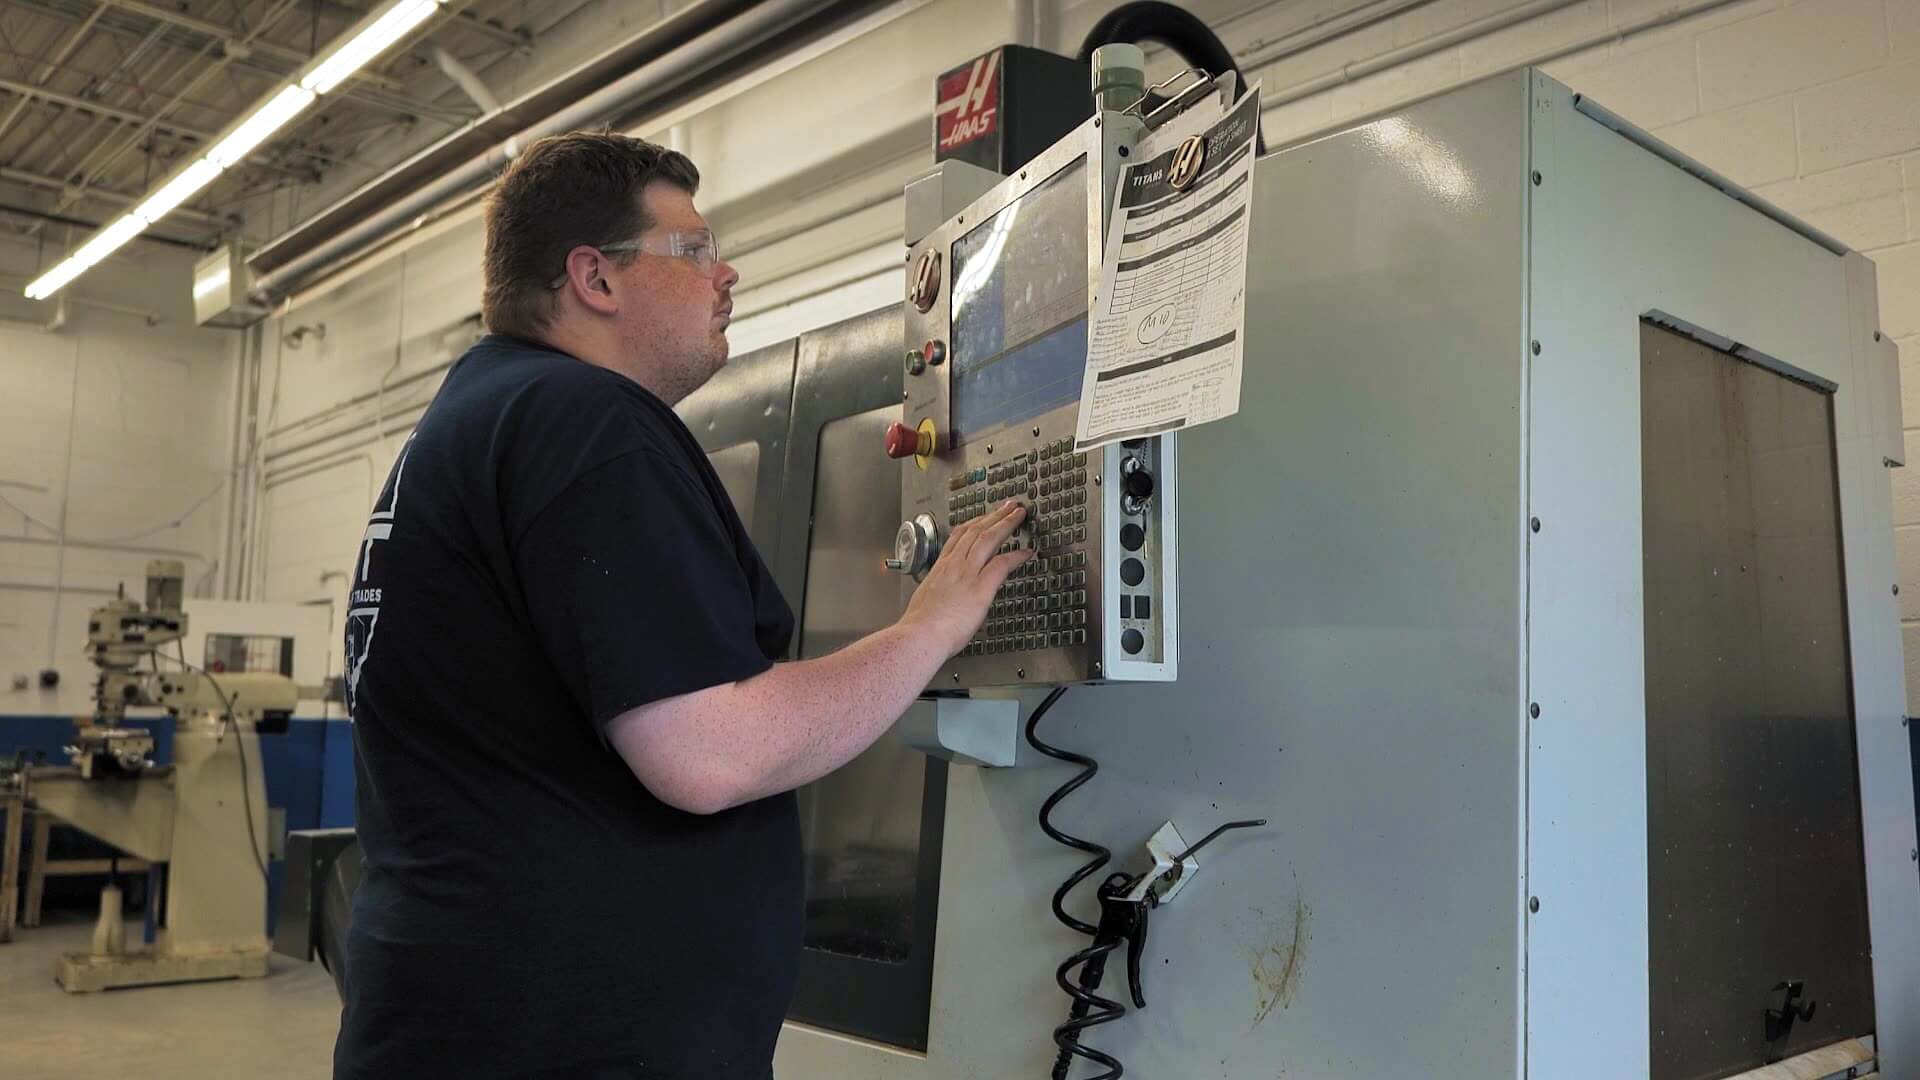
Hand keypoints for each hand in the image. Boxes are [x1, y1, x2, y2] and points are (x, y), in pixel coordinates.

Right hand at [900, 500, 1032, 657]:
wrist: (920, 635)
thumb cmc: (920, 626)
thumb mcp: (925, 600)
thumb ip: (939, 593)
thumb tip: (945, 599)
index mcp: (940, 568)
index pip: (958, 537)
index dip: (974, 523)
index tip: (983, 517)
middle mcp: (953, 565)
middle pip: (975, 530)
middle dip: (993, 515)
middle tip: (1007, 505)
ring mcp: (967, 573)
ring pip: (989, 538)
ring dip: (1006, 523)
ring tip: (1018, 514)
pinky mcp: (981, 587)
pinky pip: (1003, 563)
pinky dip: (1017, 555)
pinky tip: (1027, 552)